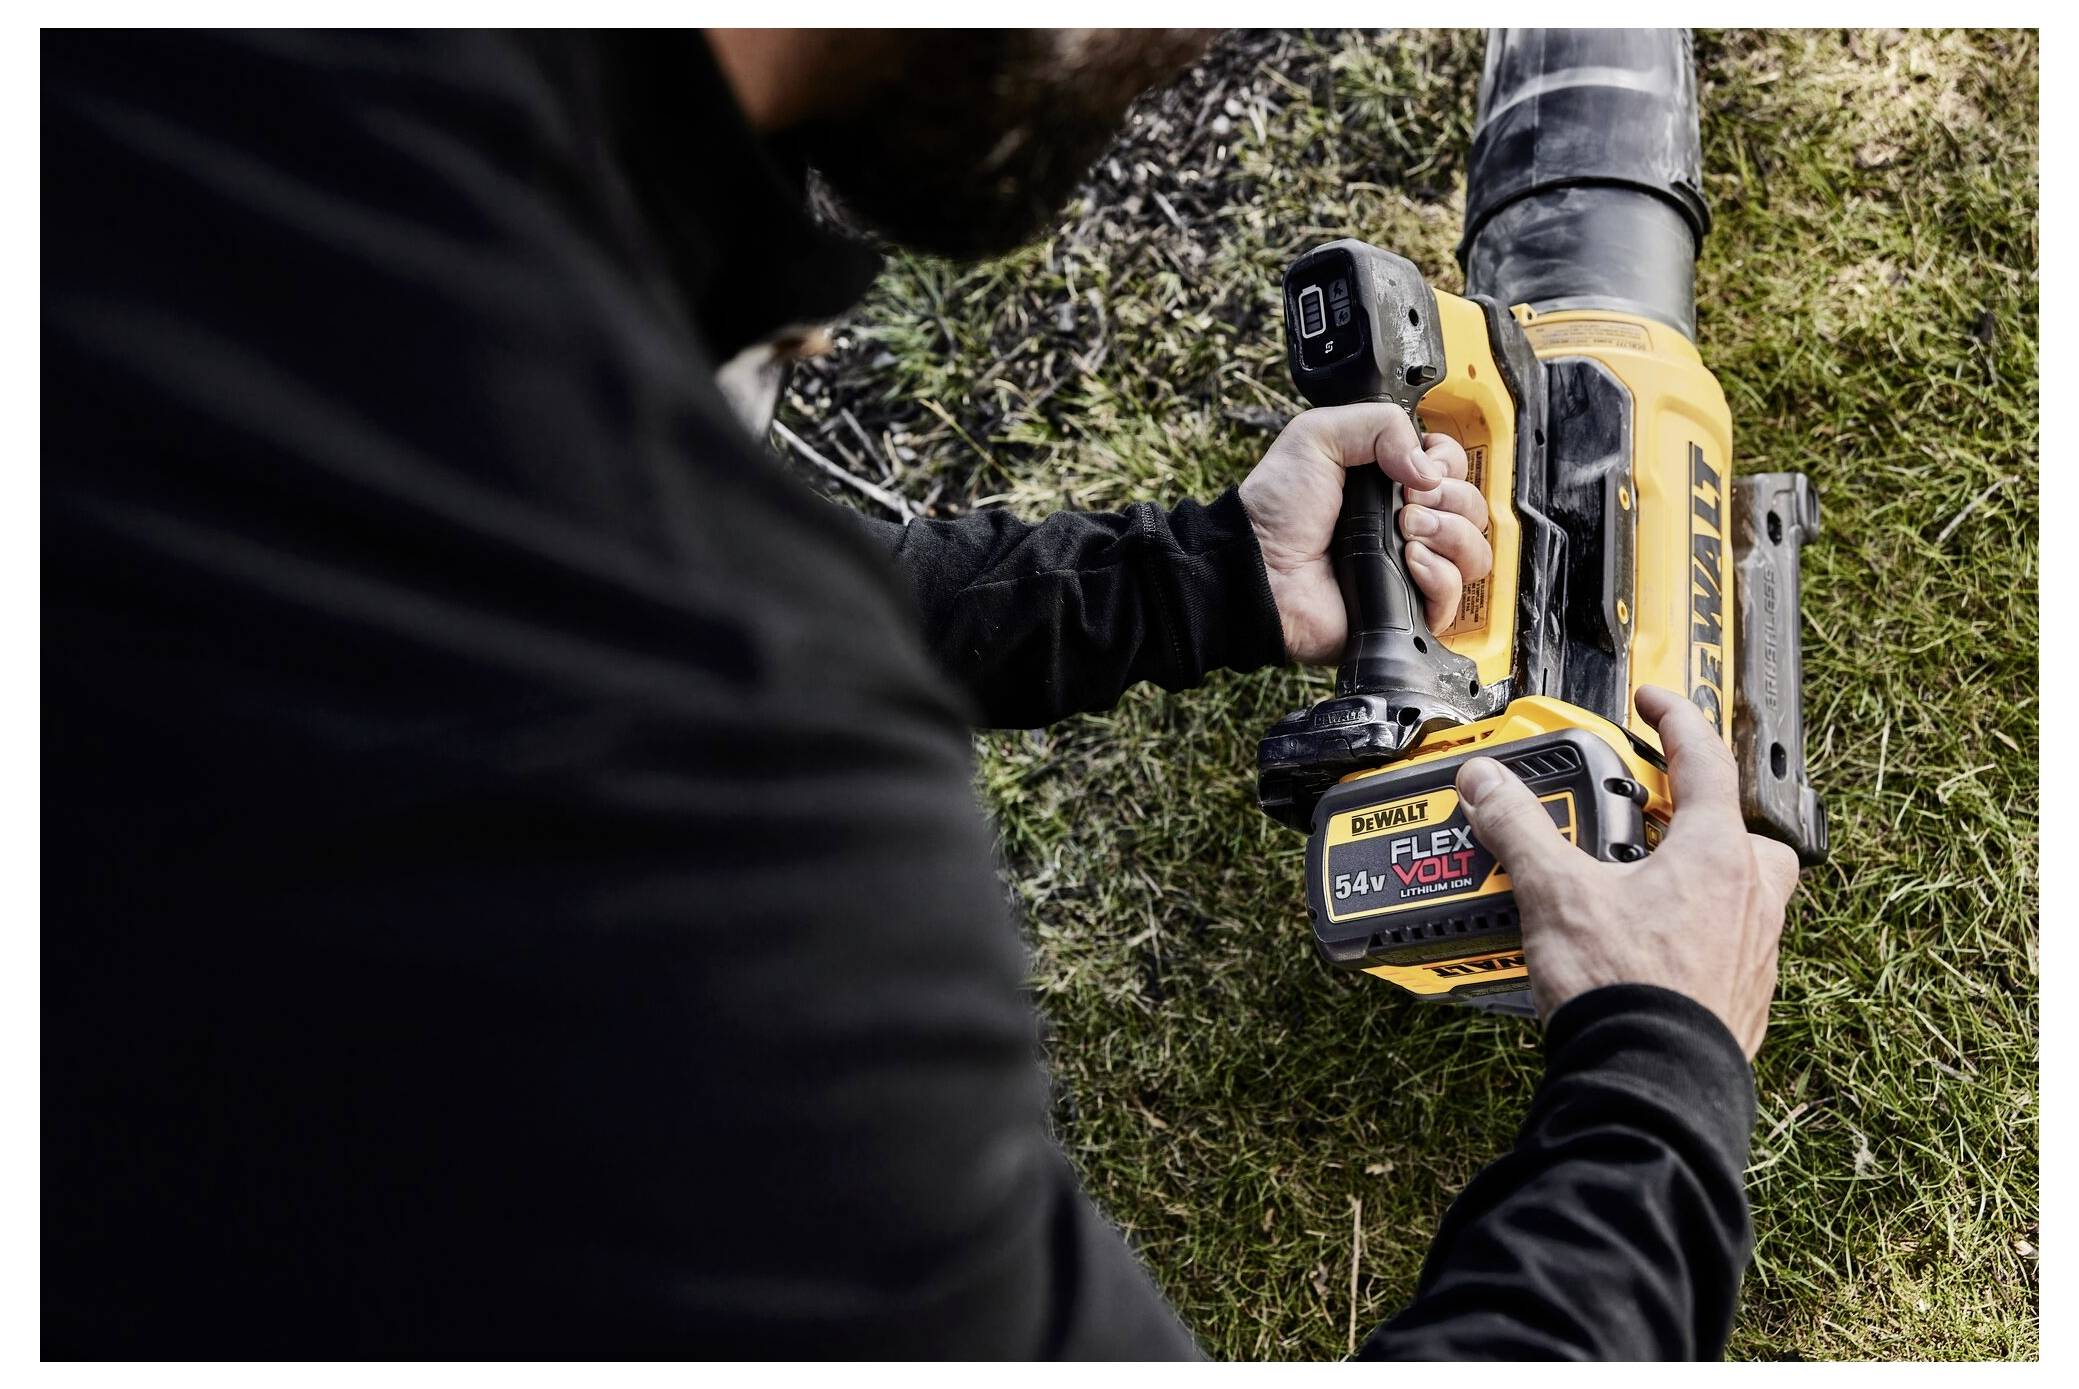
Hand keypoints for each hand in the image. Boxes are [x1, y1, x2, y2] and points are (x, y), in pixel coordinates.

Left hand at [1239, 403, 1491, 664]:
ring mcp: (1411, 567)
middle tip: (1405, 505)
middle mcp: (1407, 524)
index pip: (1454, 469)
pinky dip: (1440, 576)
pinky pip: (1455, 595)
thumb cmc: (1276, 510)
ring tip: (1406, 533)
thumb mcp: (1318, 435)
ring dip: (1450, 534)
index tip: (1419, 470)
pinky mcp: (1408, 607)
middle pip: (1472, 508)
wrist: (1258, 569)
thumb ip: (1379, 423)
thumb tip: (1428, 466)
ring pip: (1474, 551)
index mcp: (1390, 482)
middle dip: (1448, 499)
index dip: (1447, 465)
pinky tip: (1409, 563)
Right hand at [1452, 686, 1801, 1057]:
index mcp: (1715, 856)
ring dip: (1702, 878)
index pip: (1705, 760)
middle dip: (1705, 817)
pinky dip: (1695, 936)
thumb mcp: (1556, 893)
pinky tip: (1647, 950)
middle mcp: (1749, 899)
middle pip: (1743, 832)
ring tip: (1642, 887)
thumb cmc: (1625, 990)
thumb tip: (1486, 785)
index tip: (1653, 704)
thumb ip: (1519, 831)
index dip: (1676, 721)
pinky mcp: (1742, 1000)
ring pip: (1743, 893)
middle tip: (1657, 817)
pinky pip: (1729, 948)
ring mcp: (1753, 952)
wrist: (1652, 1085)